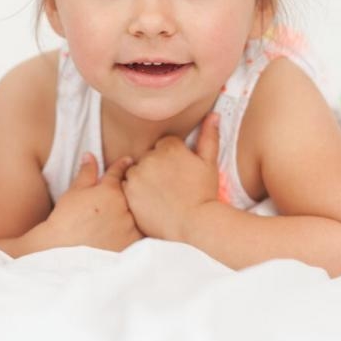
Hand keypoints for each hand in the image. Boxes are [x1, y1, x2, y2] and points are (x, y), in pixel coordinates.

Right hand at [37, 153, 142, 251]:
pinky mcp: (133, 245)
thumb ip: (86, 174)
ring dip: (137, 212)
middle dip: (132, 191)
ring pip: (140, 214)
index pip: (119, 173)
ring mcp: (130, 227)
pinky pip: (142, 234)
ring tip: (124, 218)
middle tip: (127, 195)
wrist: (62, 254)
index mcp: (110, 191)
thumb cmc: (65, 223)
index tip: (128, 162)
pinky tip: (127, 234)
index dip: (123, 166)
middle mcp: (123, 207)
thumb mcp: (73, 194)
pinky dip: (138, 232)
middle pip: (133, 194)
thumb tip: (90, 155)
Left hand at [123, 113, 219, 240]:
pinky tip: (150, 201)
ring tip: (160, 194)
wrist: (193, 225)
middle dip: (157, 167)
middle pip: (149, 156)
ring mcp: (137, 175)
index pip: (164, 144)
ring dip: (144, 178)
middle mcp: (150, 157)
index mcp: (170, 147)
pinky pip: (126, 186)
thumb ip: (209, 137)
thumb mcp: (210, 163)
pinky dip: (134, 192)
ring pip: (136, 170)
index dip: (173, 158)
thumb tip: (214, 115)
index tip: (180, 173)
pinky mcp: (128, 192)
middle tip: (171, 185)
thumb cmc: (204, 194)